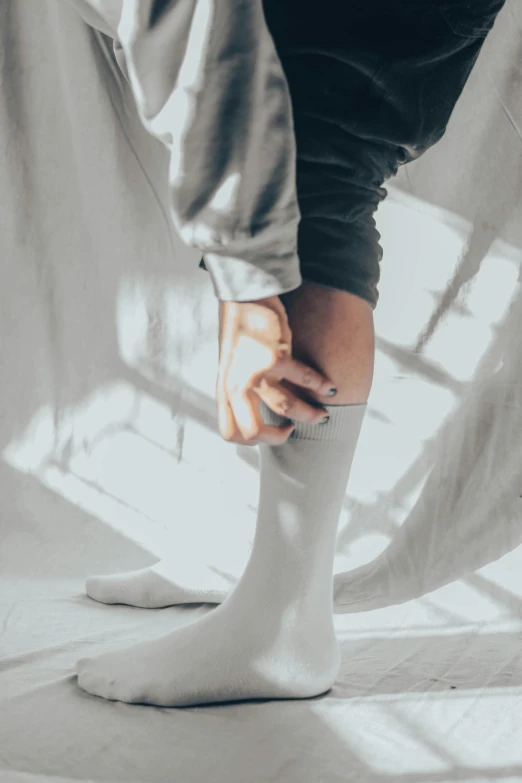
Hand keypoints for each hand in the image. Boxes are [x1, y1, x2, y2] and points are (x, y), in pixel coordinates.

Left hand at [216, 295, 334, 445]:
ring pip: (286, 408)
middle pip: (253, 432)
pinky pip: (305, 380)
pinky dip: (322, 385)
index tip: (270, 431)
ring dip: (309, 415)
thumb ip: (239, 391)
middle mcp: (235, 386)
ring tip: (322, 415)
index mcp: (224, 391)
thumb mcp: (230, 366)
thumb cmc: (240, 332)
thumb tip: (258, 413)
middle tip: (293, 431)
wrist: (242, 297)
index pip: (230, 433)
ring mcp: (254, 373)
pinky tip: (330, 387)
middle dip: (279, 438)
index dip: (252, 442)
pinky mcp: (275, 357)